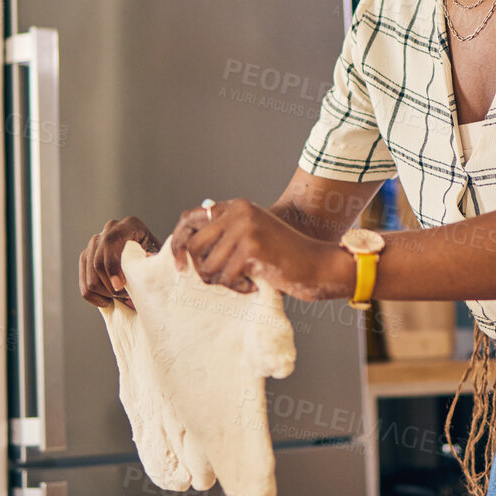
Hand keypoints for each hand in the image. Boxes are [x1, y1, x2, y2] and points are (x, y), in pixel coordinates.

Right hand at [79, 217, 159, 307]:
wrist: (149, 261)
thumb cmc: (157, 260)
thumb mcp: (159, 257)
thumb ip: (154, 260)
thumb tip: (148, 261)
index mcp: (129, 225)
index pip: (110, 243)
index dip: (112, 266)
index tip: (119, 286)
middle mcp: (110, 230)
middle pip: (97, 262)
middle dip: (110, 285)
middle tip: (126, 296)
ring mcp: (95, 243)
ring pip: (90, 276)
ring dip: (105, 292)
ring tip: (122, 297)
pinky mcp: (87, 257)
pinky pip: (84, 285)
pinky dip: (94, 297)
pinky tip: (108, 301)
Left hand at [166, 198, 345, 299]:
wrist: (318, 265)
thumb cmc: (284, 257)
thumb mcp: (252, 235)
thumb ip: (224, 234)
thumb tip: (183, 247)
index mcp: (236, 206)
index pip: (189, 219)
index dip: (177, 244)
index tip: (179, 267)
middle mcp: (238, 212)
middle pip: (193, 246)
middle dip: (201, 270)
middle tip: (220, 281)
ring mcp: (245, 228)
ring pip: (207, 265)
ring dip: (221, 282)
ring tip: (241, 282)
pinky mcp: (251, 248)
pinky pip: (226, 277)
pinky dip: (237, 288)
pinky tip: (253, 286)